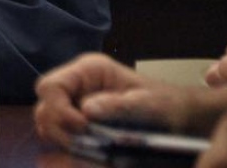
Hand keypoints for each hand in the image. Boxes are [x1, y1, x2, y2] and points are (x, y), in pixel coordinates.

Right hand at [34, 52, 226, 146]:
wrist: (183, 119)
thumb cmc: (168, 105)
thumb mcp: (148, 104)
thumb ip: (118, 106)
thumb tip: (86, 110)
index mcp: (89, 70)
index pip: (50, 86)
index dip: (58, 109)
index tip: (81, 129)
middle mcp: (76, 86)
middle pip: (43, 107)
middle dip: (59, 129)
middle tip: (85, 145)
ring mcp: (76, 106)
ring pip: (48, 125)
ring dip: (63, 141)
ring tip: (89, 151)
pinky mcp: (81, 126)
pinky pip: (62, 137)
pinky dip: (69, 149)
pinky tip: (88, 155)